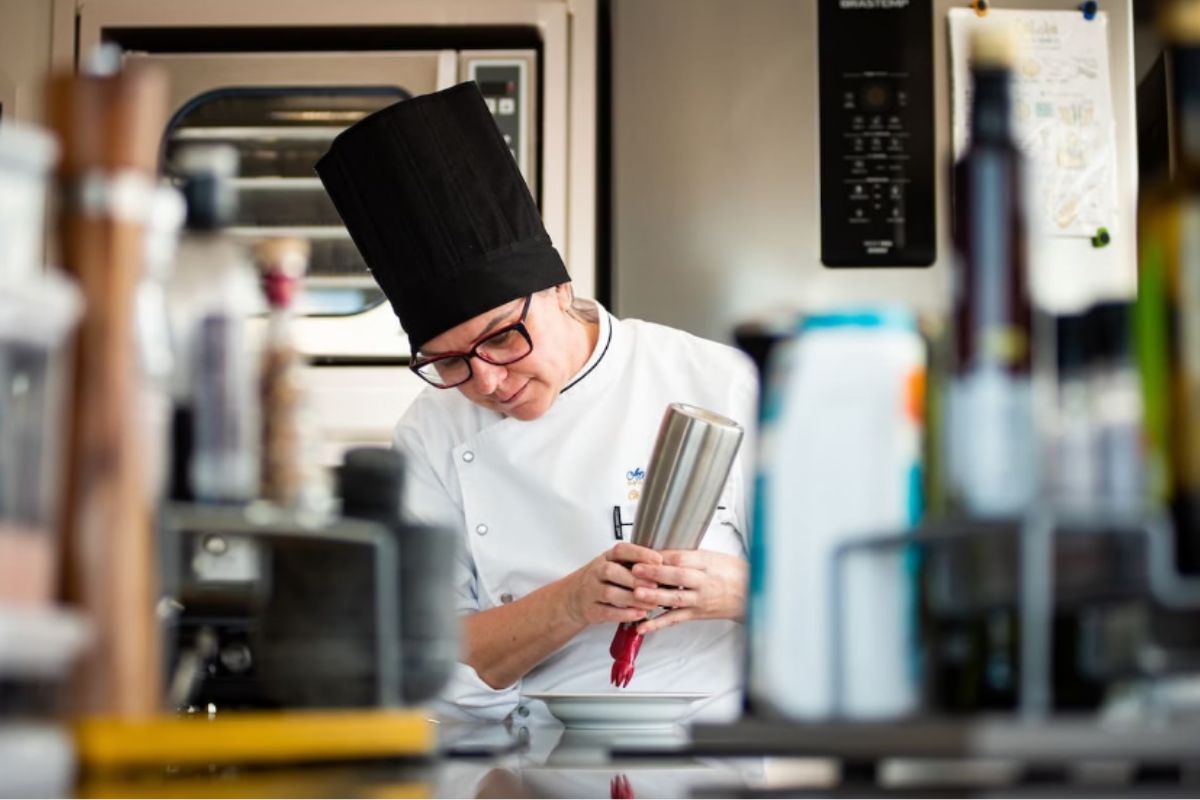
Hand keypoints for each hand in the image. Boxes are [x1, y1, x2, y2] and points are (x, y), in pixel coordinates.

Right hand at [562, 543, 662, 627]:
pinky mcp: (591, 609)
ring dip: (632, 599)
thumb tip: (667, 565)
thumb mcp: (616, 565)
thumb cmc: (603, 579)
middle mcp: (596, 571)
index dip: (640, 554)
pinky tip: (639, 614)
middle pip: (612, 571)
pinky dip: (624, 614)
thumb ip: (636, 565)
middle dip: (635, 579)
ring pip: (610, 593)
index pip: (621, 550)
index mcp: (606, 557)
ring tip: (651, 603)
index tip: (658, 560)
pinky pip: (607, 612)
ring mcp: (591, 590)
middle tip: (656, 585)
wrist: (574, 597)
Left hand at [629, 550, 747, 634]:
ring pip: (675, 598)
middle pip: (678, 576)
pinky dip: (657, 624)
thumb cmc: (732, 572)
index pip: (683, 558)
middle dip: (655, 573)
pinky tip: (642, 626)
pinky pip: (675, 619)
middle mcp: (704, 582)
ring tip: (637, 594)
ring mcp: (700, 600)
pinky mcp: (696, 614)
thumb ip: (690, 555)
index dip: (663, 556)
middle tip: (636, 570)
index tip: (645, 553)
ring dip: (654, 597)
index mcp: (708, 563)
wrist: (751, 594)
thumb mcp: (714, 557)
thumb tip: (663, 552)